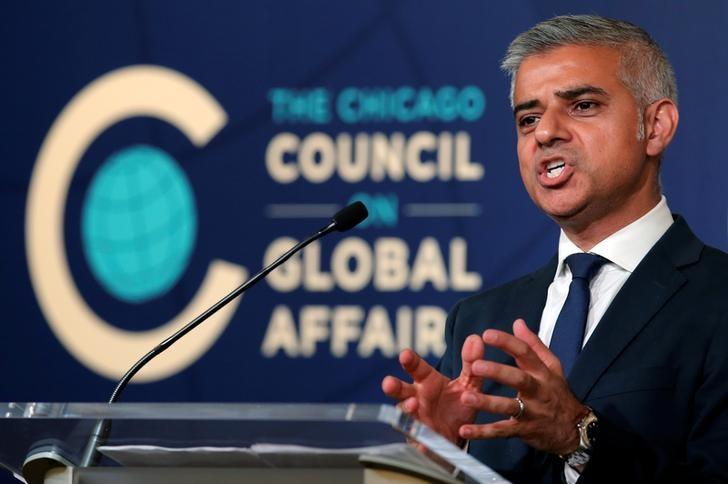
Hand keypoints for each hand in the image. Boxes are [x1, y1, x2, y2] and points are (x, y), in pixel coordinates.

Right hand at [381, 334, 484, 444]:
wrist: (460, 435)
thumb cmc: (458, 404)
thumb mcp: (469, 384)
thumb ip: (471, 364)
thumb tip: (475, 339)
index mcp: (427, 381)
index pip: (416, 368)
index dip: (410, 361)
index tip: (405, 354)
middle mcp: (417, 398)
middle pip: (401, 390)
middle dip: (394, 386)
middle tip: (389, 383)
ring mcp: (417, 419)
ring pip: (405, 414)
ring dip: (406, 410)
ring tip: (412, 406)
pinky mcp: (421, 440)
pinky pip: (418, 440)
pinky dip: (419, 441)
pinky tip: (422, 442)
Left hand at [458, 319, 587, 454]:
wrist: (574, 430)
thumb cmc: (557, 392)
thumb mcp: (552, 367)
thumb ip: (533, 344)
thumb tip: (517, 322)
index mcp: (542, 372)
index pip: (525, 353)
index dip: (506, 342)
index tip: (486, 334)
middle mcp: (538, 391)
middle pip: (518, 379)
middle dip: (497, 372)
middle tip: (475, 366)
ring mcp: (532, 412)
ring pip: (509, 407)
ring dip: (487, 403)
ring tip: (466, 397)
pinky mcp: (524, 431)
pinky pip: (502, 431)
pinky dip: (483, 433)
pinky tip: (465, 431)